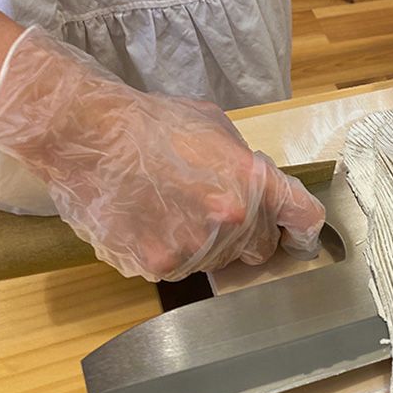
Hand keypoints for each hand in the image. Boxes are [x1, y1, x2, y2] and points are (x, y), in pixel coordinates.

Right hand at [0, 27, 324, 280]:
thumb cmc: (151, 124)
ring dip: (205, 243)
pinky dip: (169, 251)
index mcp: (251, 182)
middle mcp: (229, 221)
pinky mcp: (158, 266)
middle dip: (248, 233)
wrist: (87, 136)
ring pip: (218, 261)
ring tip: (171, 208)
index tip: (301, 237)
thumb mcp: (216, 129)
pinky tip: (149, 220)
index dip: (305, 229)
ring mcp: (193, 249)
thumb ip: (247, 167)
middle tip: (215, 211)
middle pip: (261, 248)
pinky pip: (179, 268)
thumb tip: (261, 191)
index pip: (304, 217)